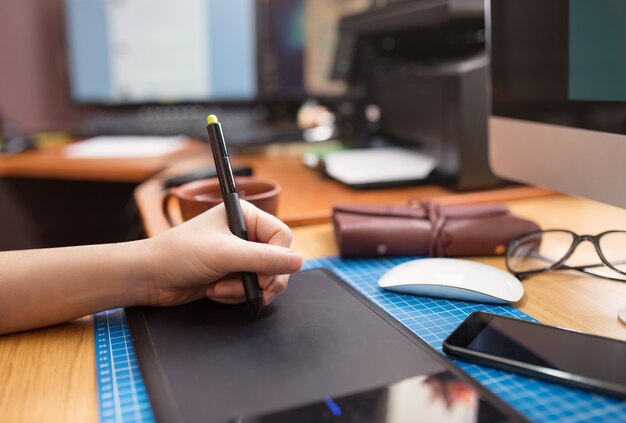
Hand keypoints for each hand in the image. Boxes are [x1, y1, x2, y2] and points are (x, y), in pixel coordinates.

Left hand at [143, 201, 302, 306]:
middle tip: (252, 290)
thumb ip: (264, 259)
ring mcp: (238, 255)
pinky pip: (250, 289)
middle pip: (277, 260)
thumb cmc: (179, 254)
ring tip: (219, 288)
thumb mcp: (225, 254)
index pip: (281, 236)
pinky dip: (235, 295)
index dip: (278, 259)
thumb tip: (299, 261)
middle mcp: (245, 233)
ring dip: (244, 290)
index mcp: (245, 215)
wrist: (149, 277)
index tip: (266, 276)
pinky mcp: (231, 274)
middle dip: (261, 280)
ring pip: (265, 279)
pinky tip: (214, 290)